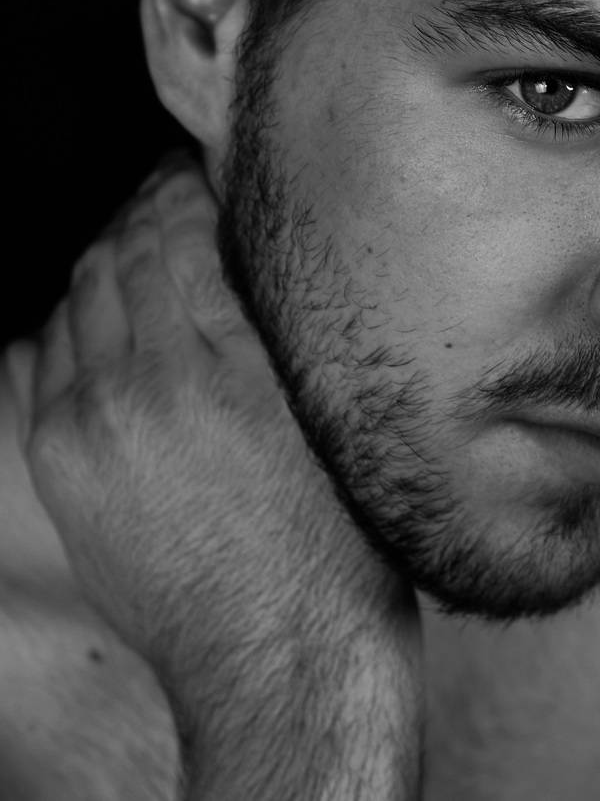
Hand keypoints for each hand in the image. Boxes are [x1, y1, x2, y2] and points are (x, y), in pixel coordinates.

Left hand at [11, 156, 420, 782]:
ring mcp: (89, 424)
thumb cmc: (330, 536)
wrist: (280, 654)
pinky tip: (103, 322)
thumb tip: (247, 241)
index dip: (185, 186)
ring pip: (75, 297)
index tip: (202, 174)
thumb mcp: (328, 405)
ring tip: (143, 253)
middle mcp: (142, 381)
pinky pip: (40, 356)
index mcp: (219, 358)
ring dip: (106, 263)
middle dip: (144, 212)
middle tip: (174, 198)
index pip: (176, 226)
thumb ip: (274, 317)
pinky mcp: (62, 464)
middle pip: (118, 251)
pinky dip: (68, 322)